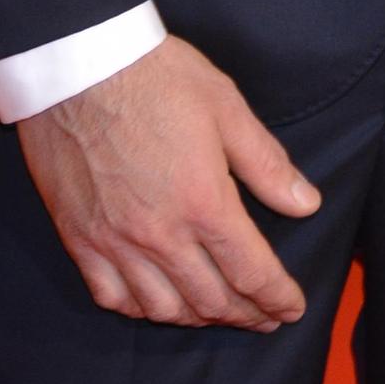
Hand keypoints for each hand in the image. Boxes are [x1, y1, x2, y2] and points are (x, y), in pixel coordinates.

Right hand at [17, 33, 321, 327]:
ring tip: (218, 313)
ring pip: (162, 308)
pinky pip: (111, 296)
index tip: (292, 309)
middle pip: (211, 298)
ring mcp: (114, 242)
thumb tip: (306, 204)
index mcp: (203, 201)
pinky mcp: (79, 239)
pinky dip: (140, 310)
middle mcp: (160, 234)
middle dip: (246, 314)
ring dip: (198, 318)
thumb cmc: (157, 76)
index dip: (277, 297)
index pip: (251, 272)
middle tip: (265, 317)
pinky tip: (156, 303)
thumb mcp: (226, 107)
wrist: (78, 65)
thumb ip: (266, 164)